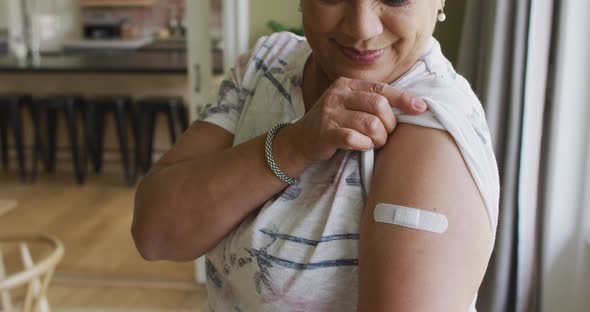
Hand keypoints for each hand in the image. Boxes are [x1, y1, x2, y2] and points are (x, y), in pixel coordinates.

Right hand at [290, 77, 428, 163]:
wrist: (300, 140)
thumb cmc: (333, 124)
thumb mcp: (350, 106)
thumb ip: (373, 102)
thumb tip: (413, 105)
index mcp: (347, 85)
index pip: (382, 89)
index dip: (404, 99)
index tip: (421, 108)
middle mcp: (338, 94)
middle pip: (379, 105)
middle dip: (389, 124)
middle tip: (385, 135)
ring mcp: (330, 113)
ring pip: (370, 123)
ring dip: (379, 138)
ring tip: (374, 142)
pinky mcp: (325, 132)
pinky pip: (354, 138)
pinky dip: (364, 145)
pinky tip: (362, 146)